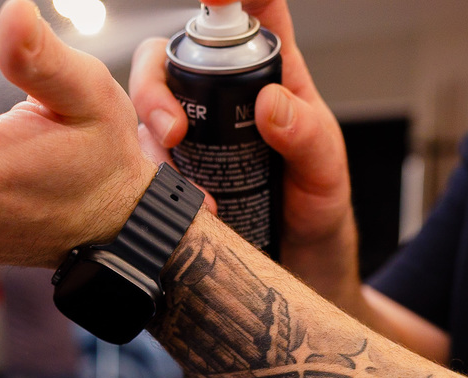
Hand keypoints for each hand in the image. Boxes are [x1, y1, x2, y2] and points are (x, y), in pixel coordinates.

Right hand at [129, 0, 359, 299]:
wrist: (297, 263)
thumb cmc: (318, 208)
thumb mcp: (325, 170)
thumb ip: (307, 135)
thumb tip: (270, 105)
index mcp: (273, 75)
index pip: (255, 14)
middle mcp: (225, 94)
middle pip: (172, 57)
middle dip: (155, 85)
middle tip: (173, 131)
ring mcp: (194, 130)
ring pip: (147, 107)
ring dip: (150, 139)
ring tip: (181, 182)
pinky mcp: (171, 168)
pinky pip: (142, 157)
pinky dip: (149, 178)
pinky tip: (178, 203)